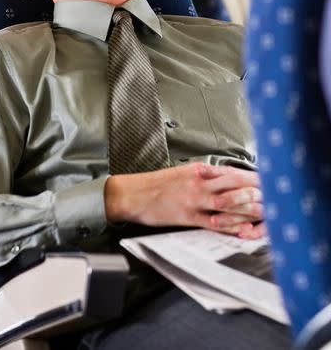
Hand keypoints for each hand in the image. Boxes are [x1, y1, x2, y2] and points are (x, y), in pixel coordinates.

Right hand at [104, 163, 264, 238]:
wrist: (130, 195)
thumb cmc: (153, 185)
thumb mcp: (180, 172)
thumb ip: (201, 174)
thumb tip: (222, 179)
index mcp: (197, 171)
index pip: (232, 173)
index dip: (252, 179)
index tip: (265, 184)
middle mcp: (198, 184)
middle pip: (236, 186)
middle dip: (256, 193)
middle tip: (270, 200)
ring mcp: (193, 201)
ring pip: (229, 204)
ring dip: (248, 209)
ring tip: (263, 213)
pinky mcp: (187, 218)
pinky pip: (214, 223)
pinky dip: (231, 227)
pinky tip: (243, 230)